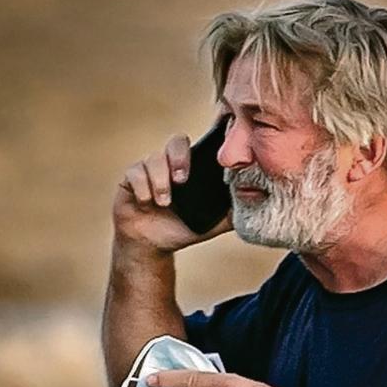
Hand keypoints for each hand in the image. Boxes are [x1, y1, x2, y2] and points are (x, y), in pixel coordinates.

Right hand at [114, 132, 232, 252]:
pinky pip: (135, 173)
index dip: (206, 139)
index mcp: (192, 169)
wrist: (153, 246)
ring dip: (161, 181)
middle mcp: (170, 164)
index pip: (199, 145)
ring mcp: (149, 169)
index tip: (213, 148)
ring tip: (164, 202)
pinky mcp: (130, 179)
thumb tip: (256, 204)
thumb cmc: (183, 228)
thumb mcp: (212, 222)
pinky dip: (143, 189)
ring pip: (153, 159)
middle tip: (183, 180)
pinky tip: (147, 203)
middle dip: (179, 158)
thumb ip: (232, 212)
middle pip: (176, 142)